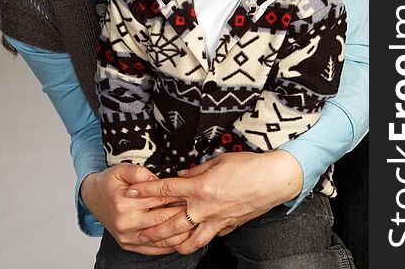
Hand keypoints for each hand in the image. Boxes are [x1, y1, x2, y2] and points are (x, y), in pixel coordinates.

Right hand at [80, 163, 189, 253]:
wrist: (92, 197)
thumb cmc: (109, 181)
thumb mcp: (121, 169)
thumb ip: (140, 172)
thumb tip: (158, 180)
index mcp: (125, 202)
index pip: (159, 198)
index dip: (178, 195)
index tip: (193, 192)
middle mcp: (126, 222)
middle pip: (162, 219)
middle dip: (183, 213)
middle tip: (200, 207)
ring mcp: (126, 236)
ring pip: (159, 238)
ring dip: (179, 233)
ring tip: (196, 224)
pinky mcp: (127, 245)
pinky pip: (152, 249)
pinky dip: (168, 246)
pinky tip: (181, 239)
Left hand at [126, 150, 302, 253]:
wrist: (273, 179)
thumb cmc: (247, 165)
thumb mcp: (218, 160)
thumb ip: (197, 169)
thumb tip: (182, 173)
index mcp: (200, 186)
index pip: (166, 189)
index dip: (146, 190)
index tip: (132, 191)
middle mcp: (205, 207)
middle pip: (171, 222)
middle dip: (152, 228)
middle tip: (138, 231)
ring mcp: (216, 220)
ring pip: (188, 240)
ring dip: (170, 243)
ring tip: (158, 244)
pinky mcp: (227, 227)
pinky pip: (206, 239)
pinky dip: (194, 242)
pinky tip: (186, 242)